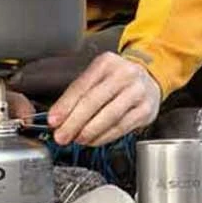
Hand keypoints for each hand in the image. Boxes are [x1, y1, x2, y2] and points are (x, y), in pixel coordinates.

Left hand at [47, 52, 161, 146]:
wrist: (148, 78)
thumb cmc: (117, 78)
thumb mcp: (98, 75)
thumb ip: (79, 93)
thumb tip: (59, 116)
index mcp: (106, 62)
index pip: (81, 86)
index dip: (65, 105)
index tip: (53, 120)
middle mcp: (124, 74)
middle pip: (94, 101)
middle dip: (74, 122)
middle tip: (62, 135)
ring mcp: (137, 92)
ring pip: (109, 116)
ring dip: (89, 132)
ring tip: (77, 139)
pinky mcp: (146, 110)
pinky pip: (121, 127)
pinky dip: (104, 137)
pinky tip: (93, 140)